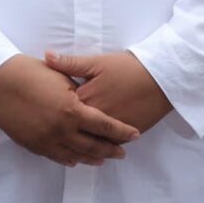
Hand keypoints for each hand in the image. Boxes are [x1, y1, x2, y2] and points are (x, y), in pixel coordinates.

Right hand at [0, 54, 138, 167]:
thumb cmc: (27, 71)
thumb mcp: (60, 77)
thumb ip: (78, 93)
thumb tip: (89, 103)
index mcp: (72, 111)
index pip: (107, 126)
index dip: (123, 132)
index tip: (134, 134)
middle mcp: (62, 129)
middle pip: (94, 146)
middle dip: (111, 150)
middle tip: (122, 152)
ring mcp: (45, 139)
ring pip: (76, 155)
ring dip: (91, 158)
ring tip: (101, 159)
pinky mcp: (30, 143)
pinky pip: (54, 156)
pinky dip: (68, 159)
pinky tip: (74, 159)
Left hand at [45, 48, 174, 133]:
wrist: (163, 77)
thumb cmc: (128, 67)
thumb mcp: (97, 62)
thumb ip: (69, 63)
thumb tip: (45, 56)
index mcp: (86, 99)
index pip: (60, 109)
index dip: (50, 110)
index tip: (39, 110)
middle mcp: (98, 117)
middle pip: (73, 129)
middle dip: (61, 129)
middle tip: (49, 128)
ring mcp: (115, 128)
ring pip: (92, 140)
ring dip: (80, 142)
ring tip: (67, 142)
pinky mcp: (130, 133)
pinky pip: (111, 143)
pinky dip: (101, 145)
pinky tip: (92, 146)